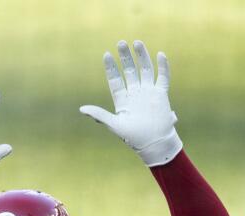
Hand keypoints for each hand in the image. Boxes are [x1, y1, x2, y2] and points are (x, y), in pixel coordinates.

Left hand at [79, 40, 181, 166]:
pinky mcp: (161, 94)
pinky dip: (162, 66)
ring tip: (136, 42)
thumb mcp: (114, 124)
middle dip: (125, 57)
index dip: (111, 67)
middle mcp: (135, 92)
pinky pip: (162, 77)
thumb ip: (99, 115)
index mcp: (122, 99)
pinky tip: (160, 55)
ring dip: (141, 56)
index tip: (106, 55)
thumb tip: (82, 109)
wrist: (154, 143)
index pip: (115, 79)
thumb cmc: (133, 137)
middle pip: (129, 70)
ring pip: (145, 69)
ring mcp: (148, 92)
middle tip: (121, 43)